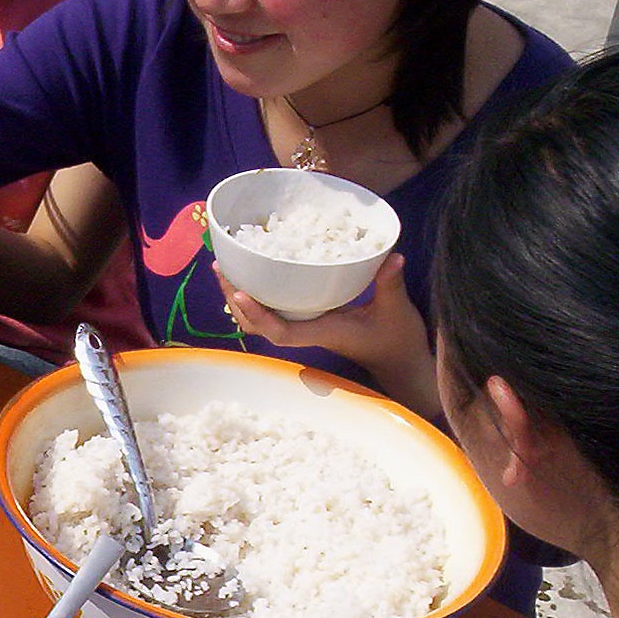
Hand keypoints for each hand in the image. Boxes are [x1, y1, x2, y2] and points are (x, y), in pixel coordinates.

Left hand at [218, 254, 439, 416]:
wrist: (398, 360)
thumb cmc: (397, 339)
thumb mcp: (396, 309)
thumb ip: (390, 283)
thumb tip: (392, 257)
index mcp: (321, 332)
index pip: (280, 332)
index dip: (257, 315)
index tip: (239, 292)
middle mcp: (306, 331)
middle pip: (256, 324)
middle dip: (234, 298)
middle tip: (220, 265)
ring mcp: (304, 327)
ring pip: (260, 319)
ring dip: (238, 296)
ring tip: (225, 265)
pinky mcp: (307, 320)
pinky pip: (273, 310)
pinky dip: (256, 294)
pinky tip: (249, 272)